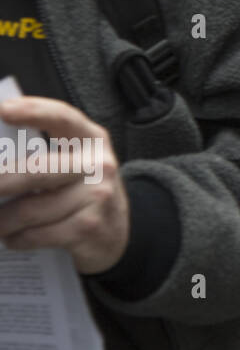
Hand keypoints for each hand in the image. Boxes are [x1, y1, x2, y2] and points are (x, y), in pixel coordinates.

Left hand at [0, 97, 128, 273]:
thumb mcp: (77, 165)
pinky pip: (36, 234)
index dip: (34, 112)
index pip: (63, 118)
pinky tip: (15, 237)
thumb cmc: (84, 193)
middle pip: (36, 171)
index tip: (3, 110)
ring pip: (29, 209)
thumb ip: (47, 155)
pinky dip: (16, 239)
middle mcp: (99, 165)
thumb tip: (0, 157)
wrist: (117, 233)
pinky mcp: (88, 227)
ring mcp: (97, 197)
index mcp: (92, 141)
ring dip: (2, 221)